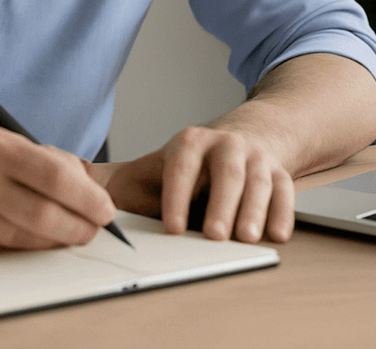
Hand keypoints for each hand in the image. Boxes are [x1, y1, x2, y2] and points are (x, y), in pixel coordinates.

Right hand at [0, 126, 116, 257]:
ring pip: (27, 236)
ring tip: (68, 233)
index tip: (105, 209)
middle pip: (46, 213)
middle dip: (80, 226)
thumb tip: (90, 190)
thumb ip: (44, 161)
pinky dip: (24, 246)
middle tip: (93, 228)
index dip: (88, 198)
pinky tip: (30, 237)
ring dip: (56, 239)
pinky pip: (2, 250)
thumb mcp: (0, 143)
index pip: (55, 176)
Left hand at [101, 126, 295, 243]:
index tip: (173, 228)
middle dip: (221, 204)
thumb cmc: (193, 163)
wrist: (244, 136)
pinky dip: (283, 213)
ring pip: (259, 182)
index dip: (176, 196)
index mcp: (191, 142)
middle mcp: (227, 146)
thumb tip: (89, 196)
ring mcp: (256, 159)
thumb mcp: (158, 163)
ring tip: (245, 238)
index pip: (182, 166)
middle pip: (227, 173)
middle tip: (215, 235)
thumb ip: (125, 182)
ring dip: (254, 211)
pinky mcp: (280, 173)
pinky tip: (276, 234)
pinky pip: (286, 192)